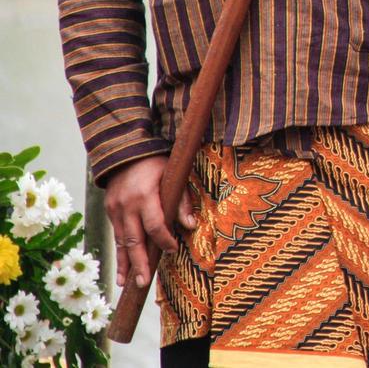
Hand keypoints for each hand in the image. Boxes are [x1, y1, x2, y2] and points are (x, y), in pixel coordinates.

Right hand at [103, 156, 195, 288]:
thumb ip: (182, 201)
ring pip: (121, 241)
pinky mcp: (110, 212)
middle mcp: (127, 205)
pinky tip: (122, 271)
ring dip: (125, 264)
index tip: (172, 250)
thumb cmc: (156, 164)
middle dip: (139, 263)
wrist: (126, 151)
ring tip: (128, 285)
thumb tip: (190, 226)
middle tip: (144, 283)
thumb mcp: (174, 176)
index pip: (155, 225)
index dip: (163, 240)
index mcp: (145, 195)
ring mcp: (115, 209)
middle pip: (134, 239)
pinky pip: (116, 236)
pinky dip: (119, 253)